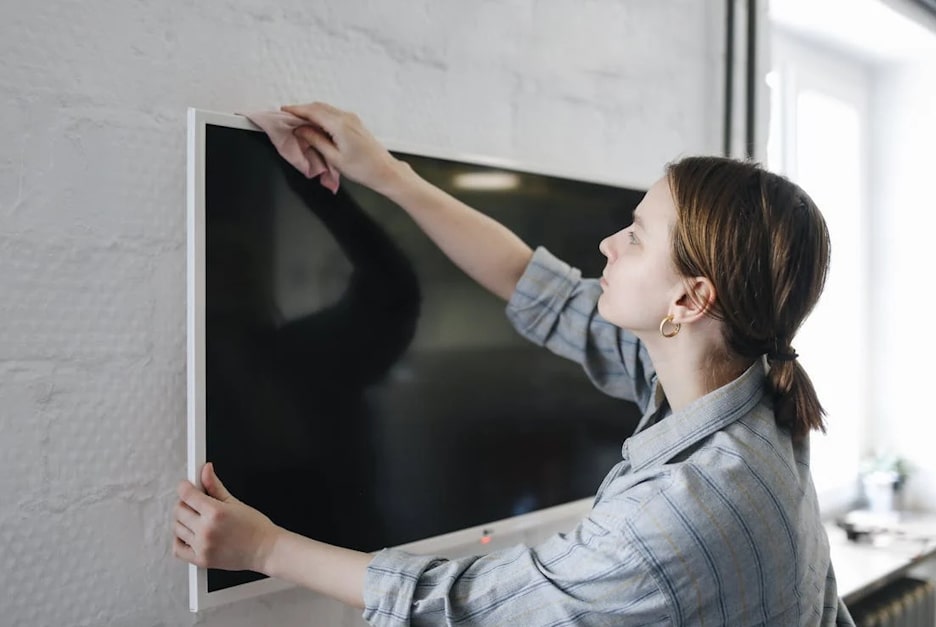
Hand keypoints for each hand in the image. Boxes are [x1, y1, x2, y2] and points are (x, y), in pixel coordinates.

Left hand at [172, 462, 279, 573]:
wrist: (266, 550)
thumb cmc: (255, 528)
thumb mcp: (235, 502)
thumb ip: (215, 486)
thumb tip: (206, 470)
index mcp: (215, 512)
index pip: (187, 494)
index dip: (185, 486)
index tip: (186, 486)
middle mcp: (206, 530)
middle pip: (179, 510)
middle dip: (185, 503)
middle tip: (195, 503)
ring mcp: (202, 546)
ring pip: (177, 528)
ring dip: (182, 521)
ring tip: (196, 519)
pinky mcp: (201, 560)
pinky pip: (178, 549)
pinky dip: (179, 540)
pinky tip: (189, 535)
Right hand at [280, 102, 407, 193]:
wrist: (385, 171)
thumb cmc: (362, 169)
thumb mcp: (334, 157)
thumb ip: (315, 140)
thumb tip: (300, 130)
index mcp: (339, 125)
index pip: (312, 111)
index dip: (296, 110)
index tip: (283, 111)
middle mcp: (346, 117)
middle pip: (318, 107)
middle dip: (302, 110)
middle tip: (288, 118)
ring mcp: (352, 118)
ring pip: (326, 109)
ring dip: (311, 113)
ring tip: (299, 122)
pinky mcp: (355, 123)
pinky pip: (334, 114)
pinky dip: (321, 116)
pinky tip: (315, 125)